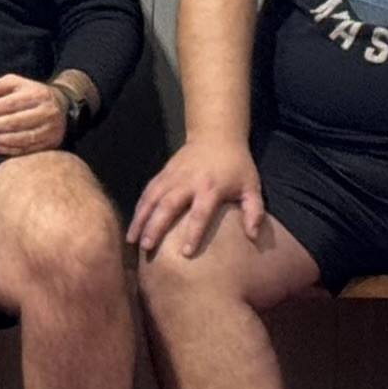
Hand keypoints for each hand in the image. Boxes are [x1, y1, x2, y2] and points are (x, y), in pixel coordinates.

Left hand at [0, 73, 74, 157]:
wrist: (61, 105)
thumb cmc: (31, 93)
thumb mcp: (15, 83)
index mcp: (38, 94)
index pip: (11, 103)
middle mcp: (46, 112)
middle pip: (15, 122)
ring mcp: (50, 130)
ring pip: (20, 138)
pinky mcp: (50, 144)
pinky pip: (26, 150)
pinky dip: (8, 150)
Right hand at [127, 137, 264, 258]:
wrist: (217, 135)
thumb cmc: (237, 165)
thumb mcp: (252, 186)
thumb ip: (254, 211)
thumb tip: (253, 236)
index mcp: (211, 187)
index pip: (200, 213)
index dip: (193, 233)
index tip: (185, 253)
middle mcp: (188, 182)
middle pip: (168, 205)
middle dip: (156, 226)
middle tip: (147, 247)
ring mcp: (173, 176)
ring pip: (152, 198)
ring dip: (141, 218)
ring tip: (132, 240)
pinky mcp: (163, 173)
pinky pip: (148, 191)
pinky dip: (139, 207)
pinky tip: (133, 223)